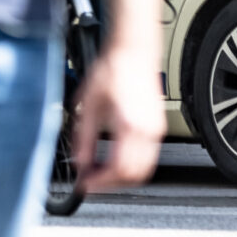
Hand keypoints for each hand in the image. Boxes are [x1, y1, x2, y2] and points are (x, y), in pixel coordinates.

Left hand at [73, 46, 164, 192]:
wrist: (133, 52)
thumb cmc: (112, 70)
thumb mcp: (87, 105)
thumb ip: (82, 138)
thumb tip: (79, 162)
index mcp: (129, 125)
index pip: (119, 169)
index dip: (100, 182)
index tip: (85, 184)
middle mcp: (147, 131)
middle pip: (133, 175)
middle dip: (111, 183)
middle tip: (91, 180)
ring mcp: (156, 131)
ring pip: (143, 170)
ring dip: (122, 176)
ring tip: (99, 171)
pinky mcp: (158, 128)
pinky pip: (148, 158)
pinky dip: (131, 165)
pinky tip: (113, 158)